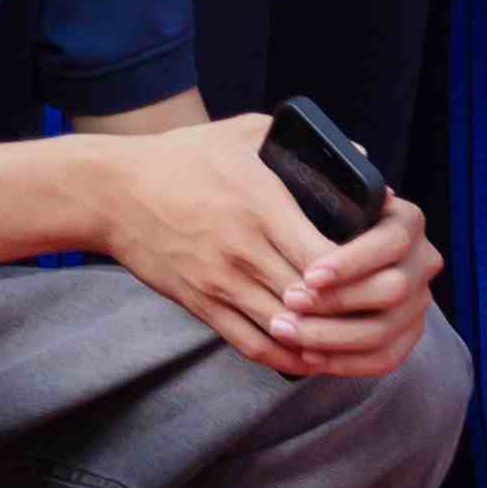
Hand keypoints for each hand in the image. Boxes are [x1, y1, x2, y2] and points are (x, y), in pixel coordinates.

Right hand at [85, 118, 428, 376]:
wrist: (112, 191)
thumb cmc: (181, 157)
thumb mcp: (241, 132)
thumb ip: (298, 143)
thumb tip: (360, 155)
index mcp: (260, 204)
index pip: (323, 255)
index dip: (353, 273)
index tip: (371, 271)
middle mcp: (243, 248)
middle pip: (311, 297)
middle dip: (344, 310)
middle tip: (374, 312)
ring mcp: (220, 281)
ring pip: (286, 327)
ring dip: (319, 339)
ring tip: (348, 338)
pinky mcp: (201, 303)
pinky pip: (250, 343)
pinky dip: (284, 355)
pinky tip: (305, 354)